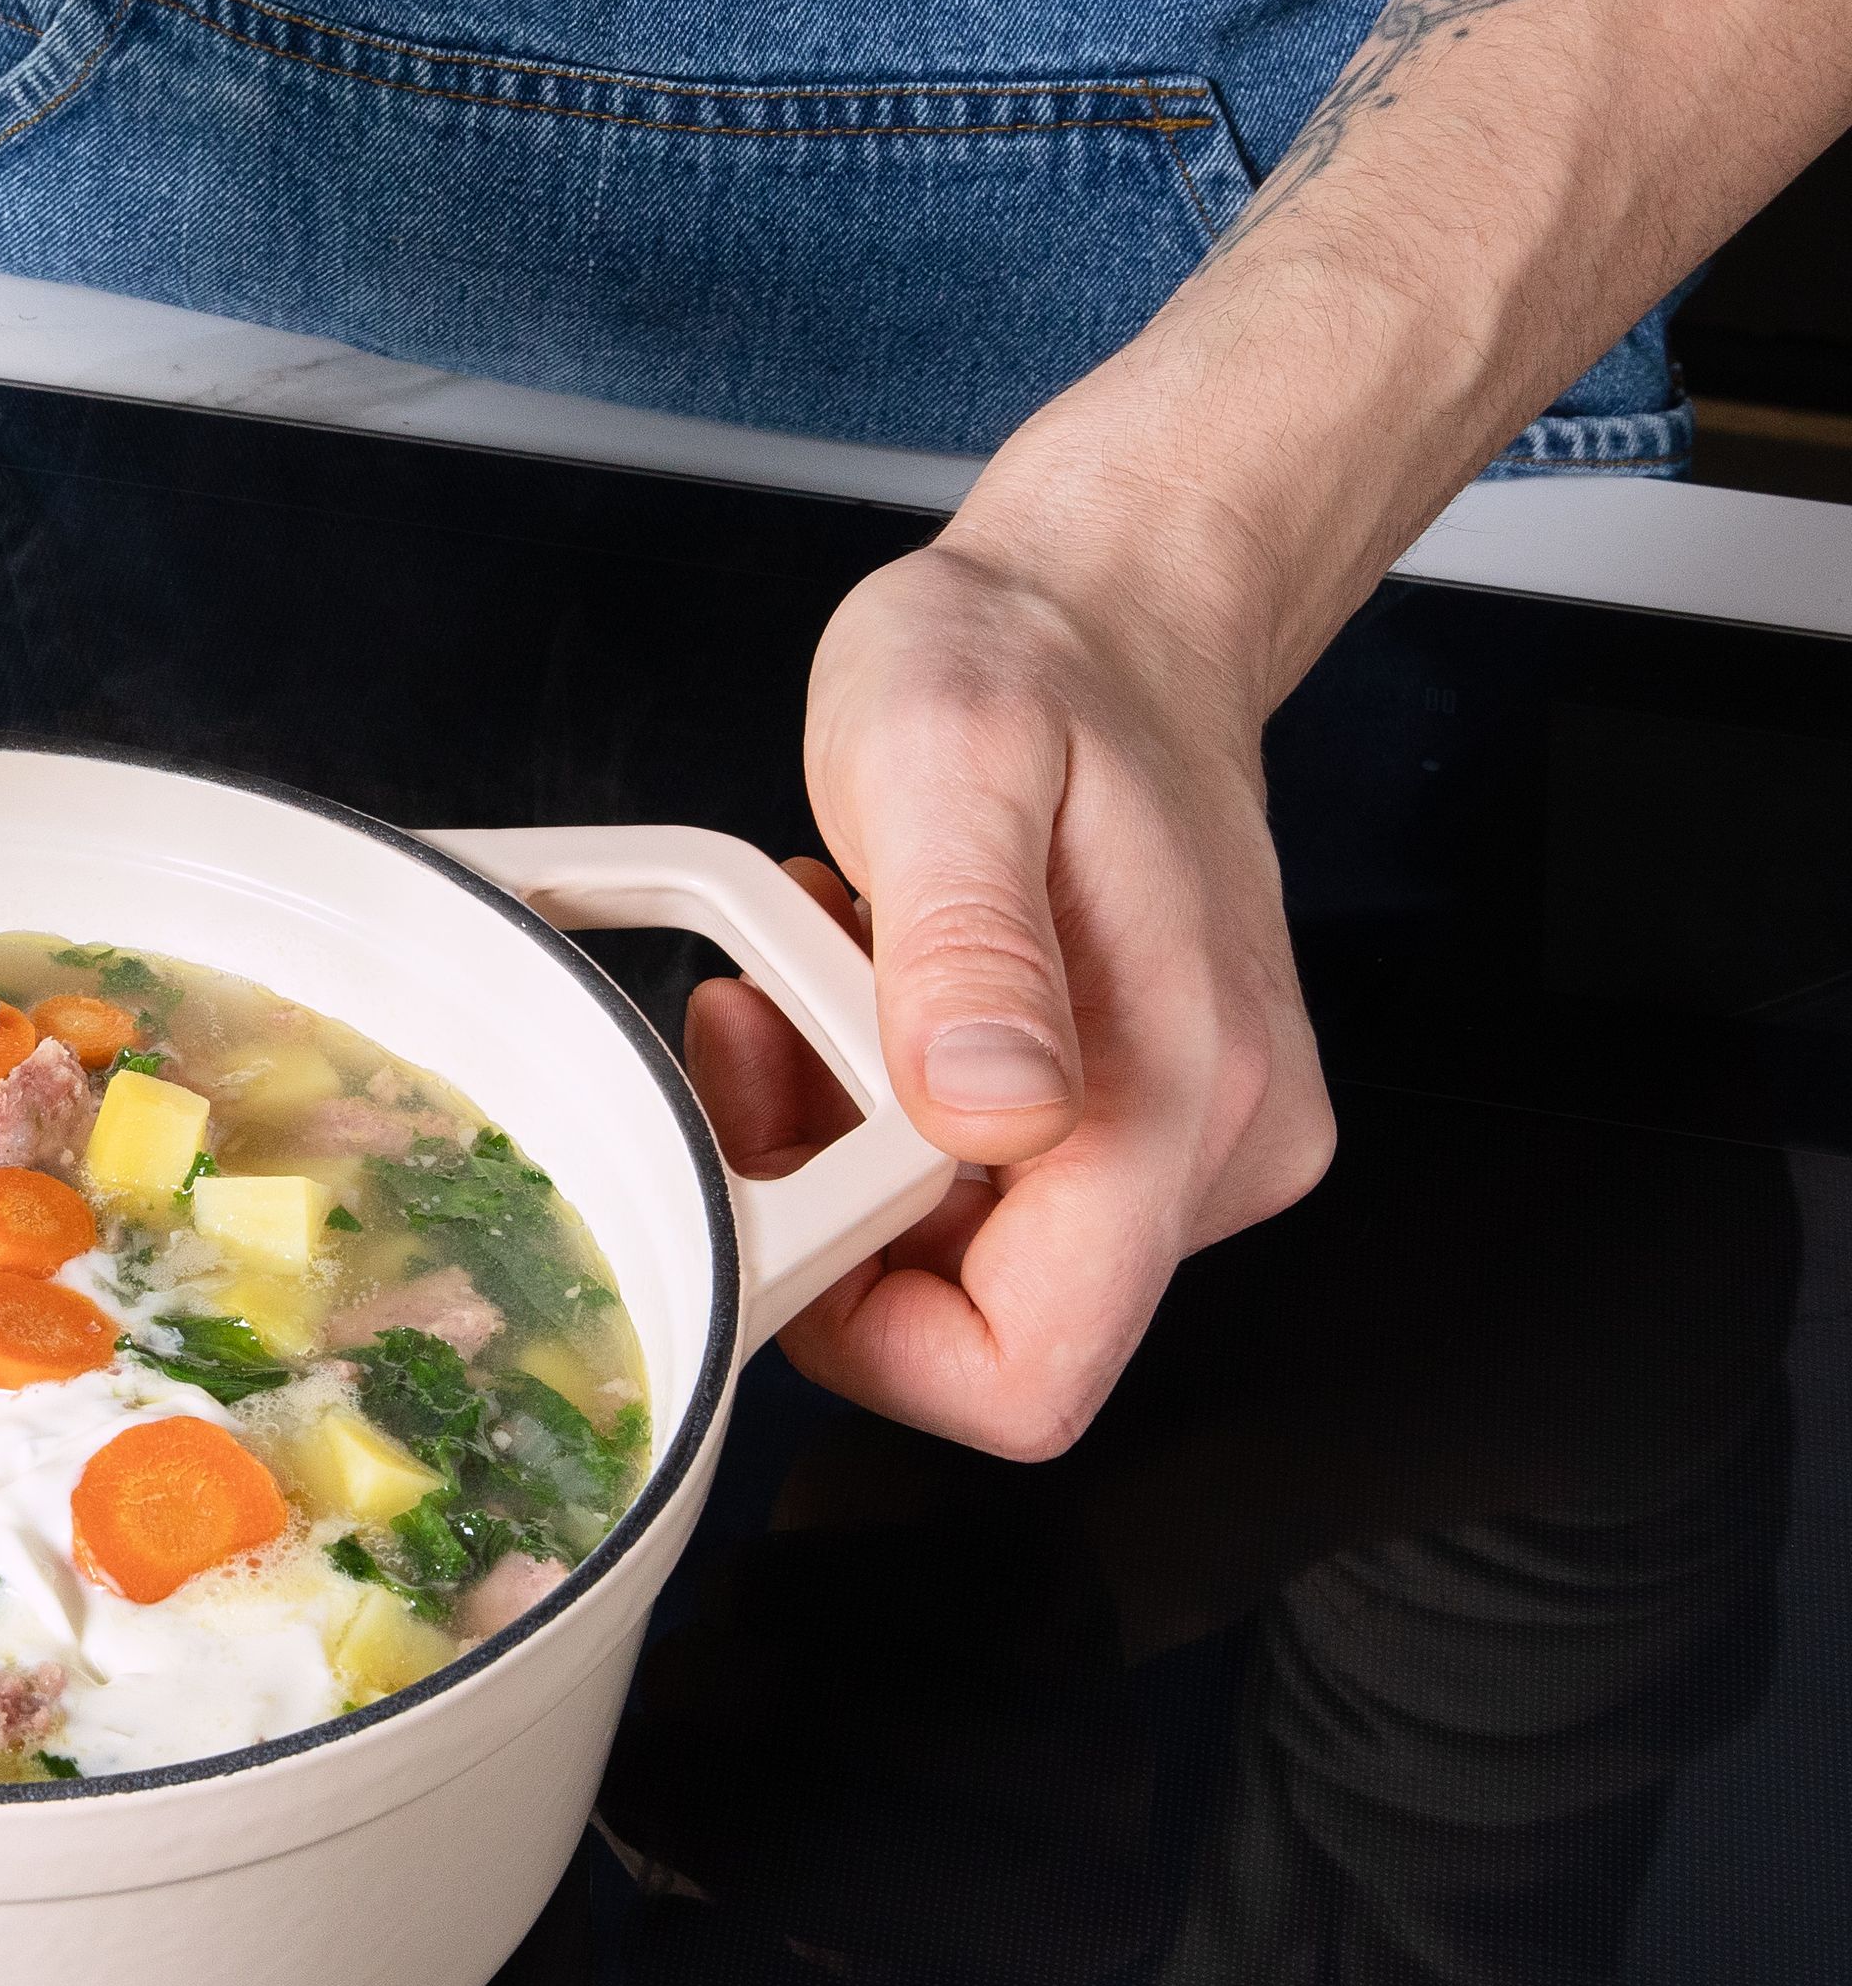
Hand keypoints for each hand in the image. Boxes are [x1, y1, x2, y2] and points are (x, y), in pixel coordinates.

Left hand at [687, 529, 1335, 1456]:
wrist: (1111, 610)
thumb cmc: (1026, 665)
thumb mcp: (942, 758)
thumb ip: (963, 945)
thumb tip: (989, 1111)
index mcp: (1179, 1094)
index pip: (1030, 1375)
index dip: (871, 1338)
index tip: (780, 1189)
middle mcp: (1216, 1147)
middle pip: (986, 1326)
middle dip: (834, 1207)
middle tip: (771, 1026)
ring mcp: (1192, 1140)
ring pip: (971, 1263)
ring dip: (850, 1151)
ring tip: (820, 982)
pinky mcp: (1152, 1119)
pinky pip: (988, 1195)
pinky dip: (890, 1120)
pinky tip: (872, 995)